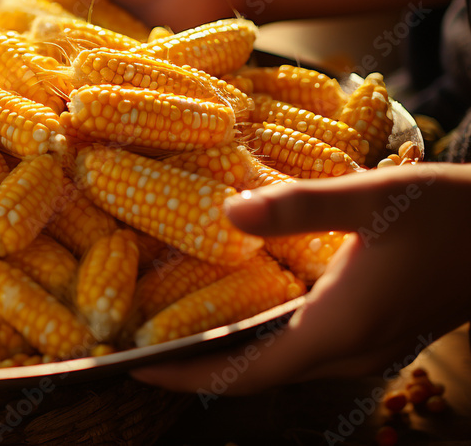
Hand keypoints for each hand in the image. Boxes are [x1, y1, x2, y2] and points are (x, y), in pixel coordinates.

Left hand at [131, 163, 470, 394]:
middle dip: (197, 366)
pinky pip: (303, 350)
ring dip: (228, 354)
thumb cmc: (452, 216)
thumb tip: (229, 210)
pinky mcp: (375, 335)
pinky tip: (243, 309)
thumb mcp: (375, 199)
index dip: (186, 374)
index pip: (244, 373)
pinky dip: (261, 340)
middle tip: (142, 345)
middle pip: (255, 376)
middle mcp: (347, 353)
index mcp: (337, 330)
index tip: (136, 368)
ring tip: (177, 329)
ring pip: (280, 365)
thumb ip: (301, 206)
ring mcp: (365, 349)